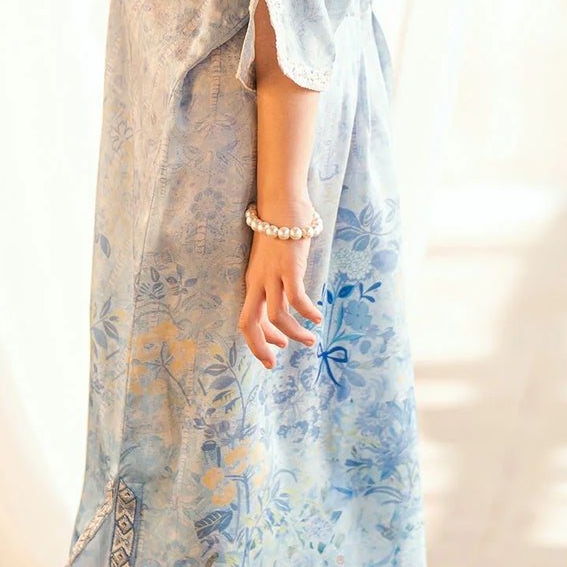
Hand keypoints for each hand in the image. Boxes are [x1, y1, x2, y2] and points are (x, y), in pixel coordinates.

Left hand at [239, 215, 323, 369]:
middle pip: (249, 324)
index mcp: (252, 282)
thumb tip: (291, 300)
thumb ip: (278, 281)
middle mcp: (258, 282)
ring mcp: (272, 275)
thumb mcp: (274, 261)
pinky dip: (307, 313)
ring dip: (294, 334)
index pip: (248, 320)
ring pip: (277, 317)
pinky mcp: (289, 268)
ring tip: (311, 340)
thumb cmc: (280, 230)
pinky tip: (318, 317)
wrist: (282, 203)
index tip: (277, 349)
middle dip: (260, 348)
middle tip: (274, 363)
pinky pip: (296, 300)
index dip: (260, 339)